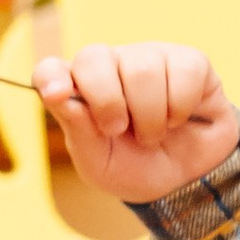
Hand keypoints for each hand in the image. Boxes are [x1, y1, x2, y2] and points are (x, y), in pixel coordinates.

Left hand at [34, 42, 239, 202]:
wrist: (187, 182)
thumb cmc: (136, 168)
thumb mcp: (100, 163)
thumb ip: (78, 130)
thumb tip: (59, 96)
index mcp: (79, 90)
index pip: (51, 70)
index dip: (51, 77)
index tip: (56, 95)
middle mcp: (111, 65)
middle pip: (93, 57)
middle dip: (107, 102)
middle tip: (118, 130)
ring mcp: (149, 58)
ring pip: (142, 68)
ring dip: (150, 115)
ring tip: (154, 134)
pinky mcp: (188, 62)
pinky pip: (183, 72)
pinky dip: (180, 107)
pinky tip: (178, 118)